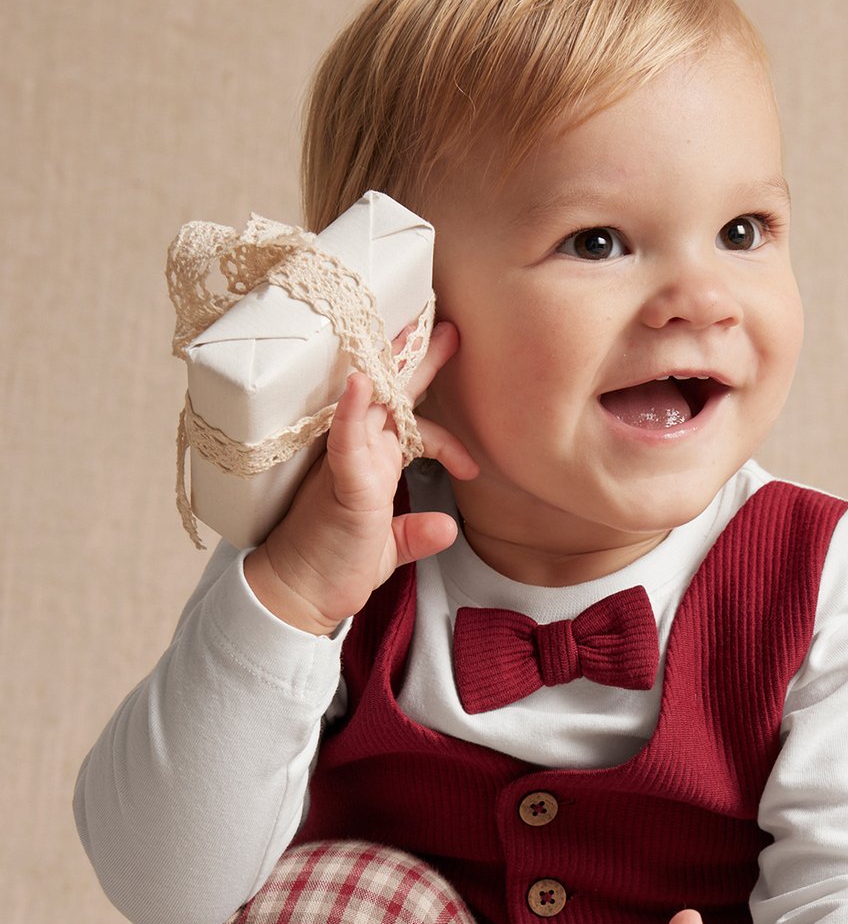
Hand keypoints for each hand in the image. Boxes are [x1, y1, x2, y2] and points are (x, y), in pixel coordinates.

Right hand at [243, 318, 478, 634]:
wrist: (298, 596)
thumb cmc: (333, 565)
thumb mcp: (386, 548)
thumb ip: (414, 533)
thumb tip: (448, 526)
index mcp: (372, 464)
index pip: (408, 428)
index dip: (442, 432)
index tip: (472, 463)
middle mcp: (359, 453)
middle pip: (392, 397)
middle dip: (421, 362)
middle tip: (451, 328)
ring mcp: (347, 462)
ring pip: (370, 404)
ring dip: (390, 368)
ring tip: (413, 331)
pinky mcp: (340, 481)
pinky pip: (346, 440)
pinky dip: (354, 412)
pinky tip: (360, 383)